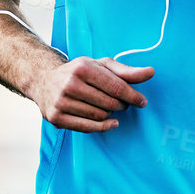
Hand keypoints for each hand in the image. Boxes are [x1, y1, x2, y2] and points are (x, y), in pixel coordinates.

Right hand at [29, 57, 153, 132]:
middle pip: (109, 104)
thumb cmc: (78, 72)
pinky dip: (103, 127)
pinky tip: (111, 122)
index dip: (133, 96)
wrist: (43, 80)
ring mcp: (61, 102)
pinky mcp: (56, 117)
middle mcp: (69, 84)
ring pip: (100, 116)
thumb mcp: (101, 66)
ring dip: (109, 114)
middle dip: (120, 105)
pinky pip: (87, 127)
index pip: (116, 87)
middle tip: (121, 103)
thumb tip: (151, 72)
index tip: (142, 101)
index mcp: (82, 68)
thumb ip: (126, 71)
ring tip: (105, 106)